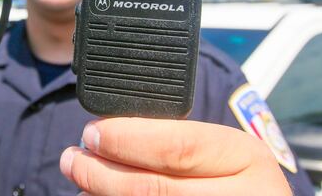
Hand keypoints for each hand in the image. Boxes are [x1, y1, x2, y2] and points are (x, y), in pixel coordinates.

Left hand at [60, 118, 290, 195]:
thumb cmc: (236, 180)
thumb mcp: (224, 153)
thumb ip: (181, 140)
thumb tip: (110, 132)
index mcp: (248, 157)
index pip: (178, 146)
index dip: (127, 140)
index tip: (93, 132)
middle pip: (155, 187)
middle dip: (102, 171)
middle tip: (73, 158)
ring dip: (102, 195)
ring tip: (80, 179)